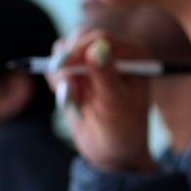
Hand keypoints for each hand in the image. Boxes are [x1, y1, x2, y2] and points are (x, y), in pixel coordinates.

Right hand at [52, 27, 155, 172]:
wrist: (113, 151)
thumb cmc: (123, 130)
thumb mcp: (116, 105)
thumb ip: (105, 76)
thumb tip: (98, 49)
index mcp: (133, 55)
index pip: (101, 39)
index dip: (79, 50)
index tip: (62, 68)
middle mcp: (114, 52)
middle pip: (79, 38)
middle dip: (68, 62)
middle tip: (68, 89)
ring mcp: (94, 61)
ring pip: (65, 50)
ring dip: (62, 74)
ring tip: (74, 99)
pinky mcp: (78, 71)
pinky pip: (58, 66)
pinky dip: (58, 82)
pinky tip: (71, 100)